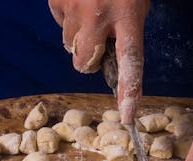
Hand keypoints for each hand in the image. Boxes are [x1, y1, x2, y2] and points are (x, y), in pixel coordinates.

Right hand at [48, 0, 149, 123]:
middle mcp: (99, 17)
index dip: (129, 92)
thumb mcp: (136, 1)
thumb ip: (127, 28)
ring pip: (69, 44)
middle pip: (83, 63)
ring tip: (90, 12)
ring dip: (78, 37)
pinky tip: (78, 0)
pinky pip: (59, 22)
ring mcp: (74, 8)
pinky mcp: (56, 0)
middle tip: (98, 41)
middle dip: (88, 60)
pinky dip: (67, 17)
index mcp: (128, 16)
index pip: (131, 63)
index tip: (128, 117)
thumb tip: (110, 54)